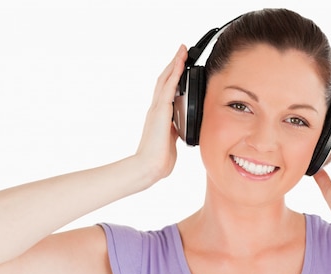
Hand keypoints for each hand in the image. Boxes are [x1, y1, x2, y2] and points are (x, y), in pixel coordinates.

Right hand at [134, 45, 187, 181]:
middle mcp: (156, 110)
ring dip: (174, 64)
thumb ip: (175, 132)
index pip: (167, 92)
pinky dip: (175, 74)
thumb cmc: (159, 160)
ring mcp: (157, 110)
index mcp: (160, 117)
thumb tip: (181, 130)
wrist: (149, 167)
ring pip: (165, 80)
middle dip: (173, 65)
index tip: (180, 65)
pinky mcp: (160, 112)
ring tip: (182, 51)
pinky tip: (180, 64)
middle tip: (181, 51)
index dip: (173, 77)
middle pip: (164, 81)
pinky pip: (169, 88)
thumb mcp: (171, 141)